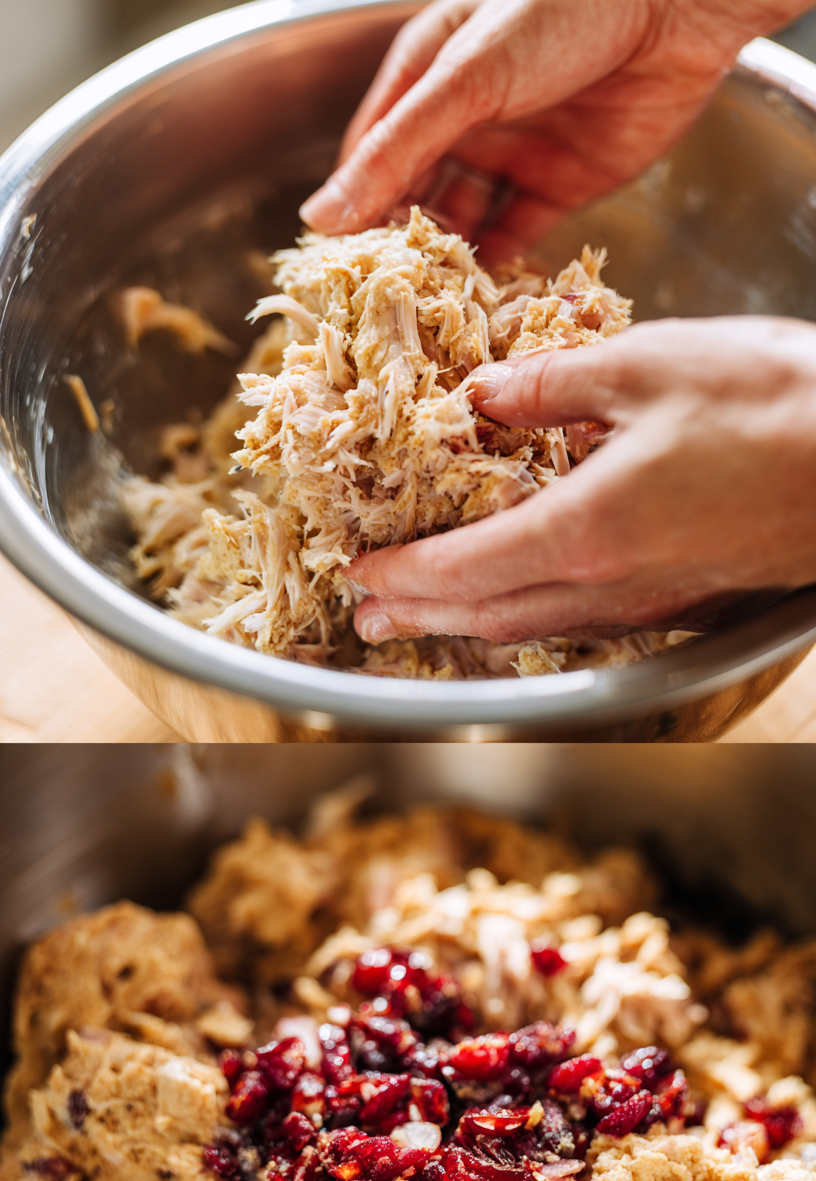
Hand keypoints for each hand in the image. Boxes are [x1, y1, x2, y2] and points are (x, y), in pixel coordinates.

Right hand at [300, 0, 807, 260]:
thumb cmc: (561, 13)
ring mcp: (510, 154)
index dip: (354, 214)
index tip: (340, 273)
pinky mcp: (559, 185)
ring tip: (431, 314)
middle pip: (416, 199)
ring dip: (450, 265)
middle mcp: (462, 119)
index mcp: (424, 78)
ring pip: (465, 224)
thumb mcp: (464, 82)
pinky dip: (501, 270)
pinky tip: (483, 305)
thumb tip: (321, 219)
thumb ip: (396, 153)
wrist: (674, 7)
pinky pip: (518, 237)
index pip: (371, 160)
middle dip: (403, 249)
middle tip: (384, 308)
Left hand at [345, 316, 815, 643]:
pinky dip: (530, 615)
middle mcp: (607, 585)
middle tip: (366, 619)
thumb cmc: (777, 406)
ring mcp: (650, 601)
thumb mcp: (649, 365)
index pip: (461, 570)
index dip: (401, 576)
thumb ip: (550, 384)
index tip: (356, 573)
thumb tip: (484, 392)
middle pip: (486, 616)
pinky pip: (584, 621)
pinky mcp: (684, 599)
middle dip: (417, 618)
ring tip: (422, 621)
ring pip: (534, 626)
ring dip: (467, 625)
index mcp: (584, 530)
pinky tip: (523, 600)